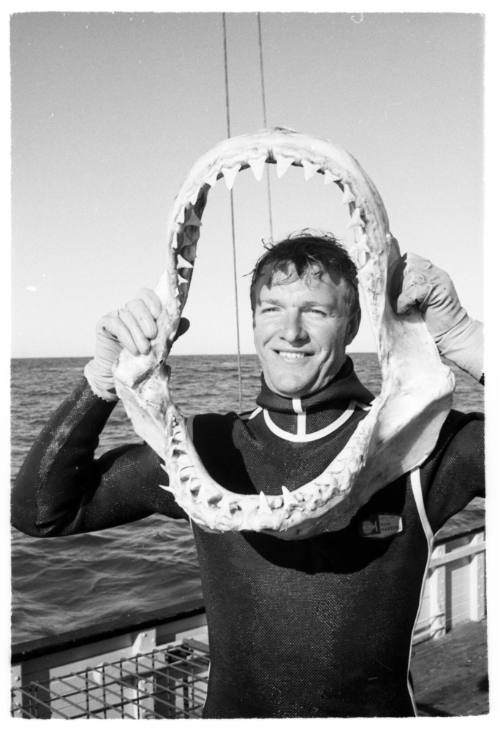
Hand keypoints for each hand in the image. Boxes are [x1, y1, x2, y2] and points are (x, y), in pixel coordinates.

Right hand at [84, 289, 188, 400]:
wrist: (121, 375)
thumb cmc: (141, 357)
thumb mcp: (160, 345)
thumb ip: (171, 332)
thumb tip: (186, 321)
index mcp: (142, 311)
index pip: (145, 295)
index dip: (152, 301)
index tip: (159, 314)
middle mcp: (128, 310)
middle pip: (136, 304)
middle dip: (145, 319)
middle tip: (152, 336)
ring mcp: (115, 315)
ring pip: (126, 315)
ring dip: (137, 333)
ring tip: (144, 350)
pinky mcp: (104, 324)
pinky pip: (115, 324)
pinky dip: (126, 337)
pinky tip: (133, 349)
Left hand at [391, 252, 482, 380]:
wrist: (451, 335)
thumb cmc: (430, 322)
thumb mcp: (415, 300)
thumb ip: (405, 288)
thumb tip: (381, 283)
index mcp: (431, 272)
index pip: (409, 258)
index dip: (396, 269)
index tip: (388, 284)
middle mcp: (435, 273)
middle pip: (407, 264)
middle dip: (396, 281)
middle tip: (395, 298)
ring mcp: (438, 280)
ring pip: (410, 276)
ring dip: (400, 293)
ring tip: (403, 307)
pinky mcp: (436, 291)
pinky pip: (412, 291)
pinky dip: (404, 302)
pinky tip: (406, 311)